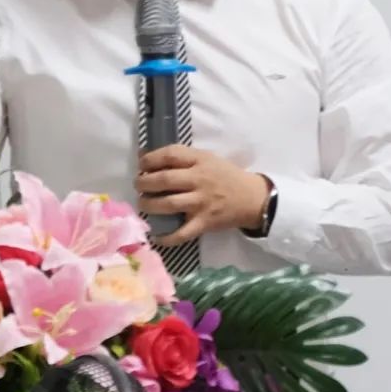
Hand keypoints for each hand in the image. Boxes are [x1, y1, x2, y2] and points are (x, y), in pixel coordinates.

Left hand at [135, 145, 269, 246]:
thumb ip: (181, 157)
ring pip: (168, 204)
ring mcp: (201, 203)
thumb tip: (146, 156)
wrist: (252, 198)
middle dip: (144, 182)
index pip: (169, 155)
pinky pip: (182, 233)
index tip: (141, 164)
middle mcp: (199, 180)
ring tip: (143, 203)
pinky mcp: (204, 223)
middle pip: (164, 180)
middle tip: (138, 185)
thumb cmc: (225, 175)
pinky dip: (166, 237)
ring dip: (149, 204)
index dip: (150, 159)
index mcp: (199, 161)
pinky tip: (155, 236)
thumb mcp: (206, 158)